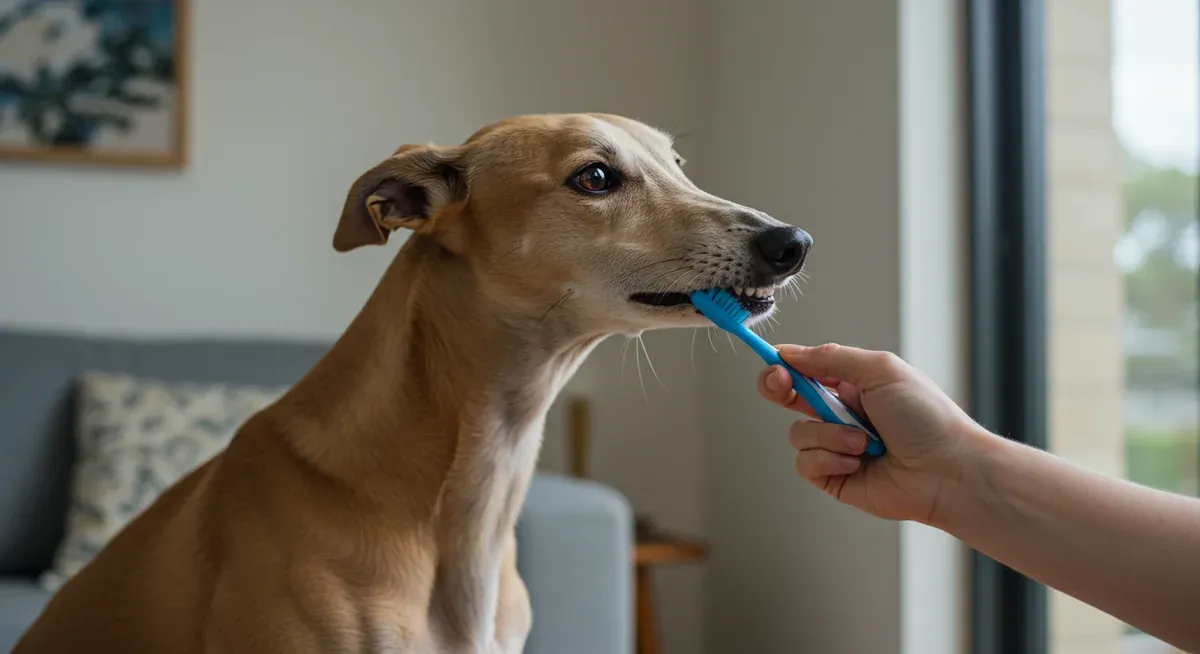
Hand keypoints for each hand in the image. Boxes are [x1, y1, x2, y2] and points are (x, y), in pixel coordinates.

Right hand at [757, 343, 987, 524]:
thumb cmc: (925, 418)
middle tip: (783, 387)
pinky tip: (858, 462)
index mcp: (854, 385)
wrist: (947, 471)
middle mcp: (842, 415)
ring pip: (798, 434)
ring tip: (865, 442)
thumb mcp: (880, 371)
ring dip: (830, 434)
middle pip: (789, 398)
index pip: (806, 370)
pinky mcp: (834, 477)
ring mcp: (837, 447)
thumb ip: (831, 359)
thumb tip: (789, 353)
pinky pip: (806, 463)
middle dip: (780, 389)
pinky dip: (829, 459)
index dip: (784, 366)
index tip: (775, 365)